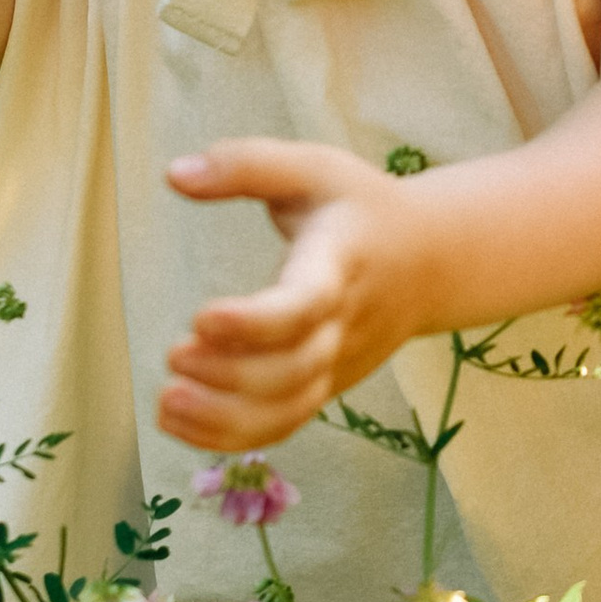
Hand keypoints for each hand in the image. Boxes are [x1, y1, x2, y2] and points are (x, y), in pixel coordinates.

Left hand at [161, 140, 434, 451]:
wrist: (433, 260)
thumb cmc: (361, 208)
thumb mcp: (312, 167)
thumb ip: (245, 165)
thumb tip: (175, 175)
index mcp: (340, 263)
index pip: (306, 304)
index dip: (255, 322)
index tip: (201, 318)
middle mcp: (343, 325)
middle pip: (293, 370)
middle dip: (228, 375)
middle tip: (174, 356)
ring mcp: (337, 363)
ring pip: (289, 411)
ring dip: (224, 418)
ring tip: (167, 401)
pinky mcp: (325, 386)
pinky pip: (283, 425)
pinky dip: (231, 436)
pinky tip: (179, 422)